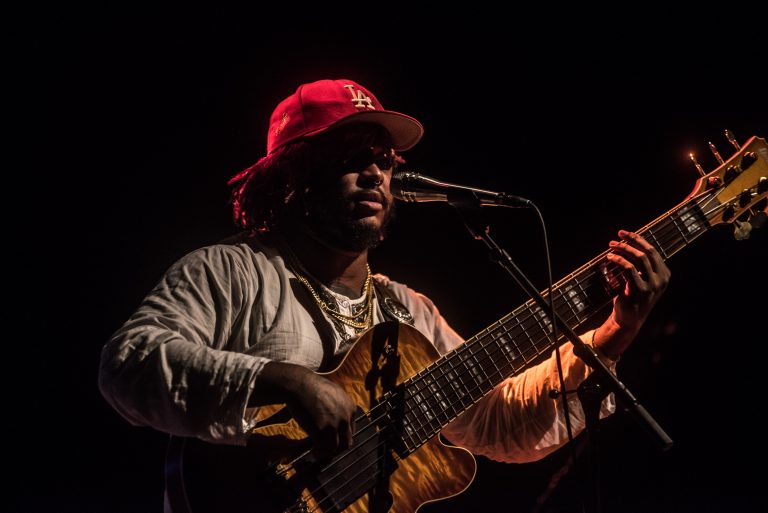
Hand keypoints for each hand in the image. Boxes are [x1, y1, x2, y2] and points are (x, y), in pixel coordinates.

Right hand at [252, 361, 356, 458]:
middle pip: (347, 441)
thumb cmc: (312, 387)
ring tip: (317, 454)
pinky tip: (311, 453)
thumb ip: (339, 406)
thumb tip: (336, 420)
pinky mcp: (322, 430)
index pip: (351, 430)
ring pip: (335, 448)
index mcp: (350, 407)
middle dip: (336, 448)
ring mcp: (335, 424)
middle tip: (326, 451)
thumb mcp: (333, 393)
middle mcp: (346, 416)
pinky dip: (317, 453)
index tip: (332, 441)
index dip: (341, 438)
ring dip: (326, 453)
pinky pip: (323, 449)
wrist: (299, 384)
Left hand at [597, 230, 670, 358]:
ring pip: (639, 258)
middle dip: (632, 240)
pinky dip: (619, 260)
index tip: (625, 233)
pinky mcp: (640, 290)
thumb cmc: (632, 296)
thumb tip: (628, 242)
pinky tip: (610, 257)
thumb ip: (640, 264)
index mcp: (664, 274)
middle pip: (647, 252)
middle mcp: (662, 279)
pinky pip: (629, 268)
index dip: (638, 239)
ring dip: (623, 249)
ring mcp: (653, 285)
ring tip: (611, 246)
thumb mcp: (641, 279)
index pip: (653, 251)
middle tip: (618, 235)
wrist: (628, 319)